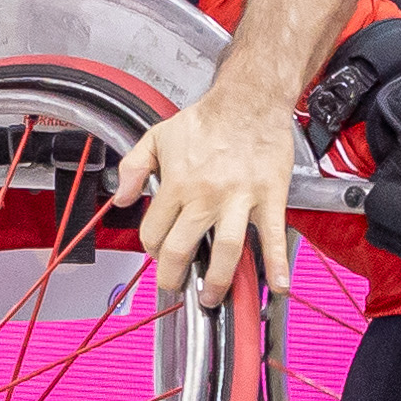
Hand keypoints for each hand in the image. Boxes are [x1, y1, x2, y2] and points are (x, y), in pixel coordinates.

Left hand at [110, 86, 295, 296]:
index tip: (157, 251)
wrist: (248, 102)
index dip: (151, 247)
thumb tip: (121, 198)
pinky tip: (279, 287)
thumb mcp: (156, 137)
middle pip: (183, 249)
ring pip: (227, 252)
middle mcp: (205, 196)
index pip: (154, 231)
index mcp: (177, 184)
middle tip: (176, 287)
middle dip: (174, 276)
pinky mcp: (269, 198)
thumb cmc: (205, 120)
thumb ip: (133, 167)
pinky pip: (273, 236)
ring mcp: (239, 200)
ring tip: (213, 298)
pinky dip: (277, 264)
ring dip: (219, 282)